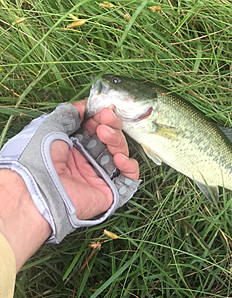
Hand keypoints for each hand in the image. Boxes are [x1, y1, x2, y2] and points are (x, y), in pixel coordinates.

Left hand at [0, 101, 138, 270]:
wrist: (37, 188)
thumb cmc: (38, 156)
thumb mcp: (51, 125)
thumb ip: (71, 113)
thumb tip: (86, 106)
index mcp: (72, 146)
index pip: (95, 128)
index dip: (101, 117)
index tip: (103, 109)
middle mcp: (86, 160)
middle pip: (111, 139)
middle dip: (112, 125)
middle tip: (106, 118)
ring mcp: (98, 175)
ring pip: (120, 153)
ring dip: (117, 140)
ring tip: (105, 134)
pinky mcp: (109, 191)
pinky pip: (128, 177)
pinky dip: (129, 164)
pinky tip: (118, 158)